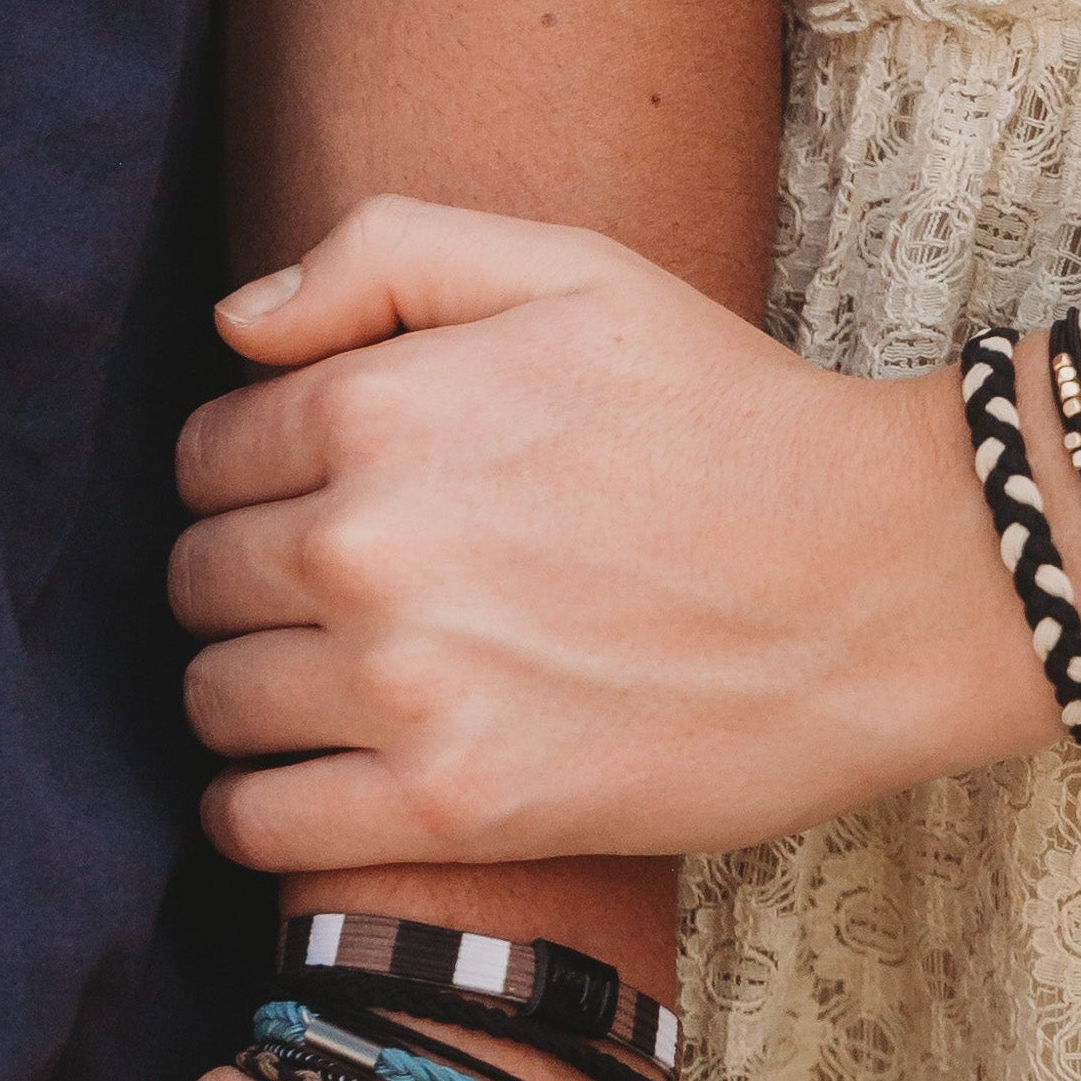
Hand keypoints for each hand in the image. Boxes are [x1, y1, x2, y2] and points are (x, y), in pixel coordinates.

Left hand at [168, 199, 1071, 873]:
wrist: (883, 582)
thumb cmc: (731, 418)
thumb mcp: (573, 271)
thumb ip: (385, 255)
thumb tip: (231, 326)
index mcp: (374, 409)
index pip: (204, 455)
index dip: (253, 472)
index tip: (321, 497)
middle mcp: (363, 548)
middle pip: (196, 579)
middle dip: (247, 580)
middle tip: (347, 592)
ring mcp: (402, 688)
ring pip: (213, 701)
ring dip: (254, 691)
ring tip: (343, 681)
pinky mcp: (449, 809)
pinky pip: (257, 826)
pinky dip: (263, 808)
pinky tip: (326, 777)